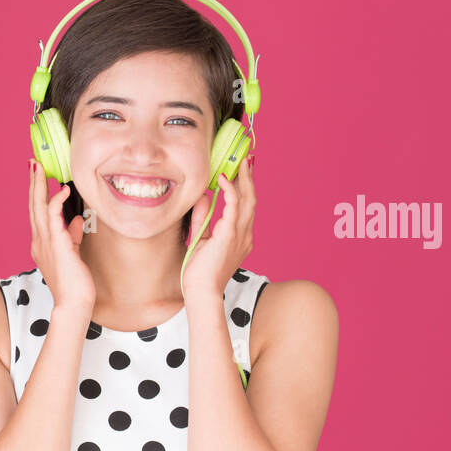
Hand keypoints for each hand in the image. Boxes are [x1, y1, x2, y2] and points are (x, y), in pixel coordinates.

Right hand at [28, 160, 93, 313]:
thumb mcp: (71, 253)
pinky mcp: (57, 244)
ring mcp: (46, 243)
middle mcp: (39, 241)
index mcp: (41, 243)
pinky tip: (62, 190)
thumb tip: (75, 220)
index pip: (36, 213)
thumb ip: (71, 235)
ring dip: (38, 185)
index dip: (36, 194)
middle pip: (32, 206)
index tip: (37, 176)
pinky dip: (56, 201)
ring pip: (38, 207)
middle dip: (33, 183)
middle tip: (32, 163)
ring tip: (39, 167)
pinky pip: (53, 217)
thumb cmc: (74, 283)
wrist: (73, 303)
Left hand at [179, 155, 255, 303]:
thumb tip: (204, 197)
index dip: (245, 188)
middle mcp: (245, 234)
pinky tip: (223, 178)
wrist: (201, 291)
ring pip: (248, 200)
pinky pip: (233, 207)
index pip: (245, 208)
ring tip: (242, 161)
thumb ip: (203, 218)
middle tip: (246, 159)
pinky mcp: (229, 236)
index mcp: (240, 237)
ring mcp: (240, 235)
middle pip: (251, 200)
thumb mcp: (201, 239)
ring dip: (245, 179)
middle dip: (249, 178)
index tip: (241, 171)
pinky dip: (230, 191)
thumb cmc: (199, 272)